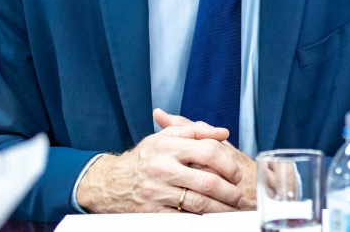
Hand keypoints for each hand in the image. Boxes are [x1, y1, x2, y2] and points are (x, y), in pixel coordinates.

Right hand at [76, 113, 247, 213]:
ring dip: (220, 208)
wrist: (110, 182)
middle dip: (230, 191)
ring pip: (199, 203)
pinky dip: (198, 219)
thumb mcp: (166, 137)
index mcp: (169, 147)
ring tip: (230, 208)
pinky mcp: (150, 212)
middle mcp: (163, 169)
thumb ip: (196, 131)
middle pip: (208, 181)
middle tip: (238, 195)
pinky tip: (208, 217)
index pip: (209, 152)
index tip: (236, 173)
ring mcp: (156, 192)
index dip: (229, 164)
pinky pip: (181, 218)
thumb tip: (223, 133)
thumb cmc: (144, 158)